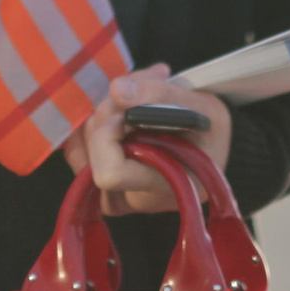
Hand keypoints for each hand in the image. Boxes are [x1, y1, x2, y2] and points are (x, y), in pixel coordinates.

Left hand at [61, 64, 232, 216]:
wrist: (210, 143)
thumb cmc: (210, 128)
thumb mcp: (201, 104)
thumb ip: (159, 94)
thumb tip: (116, 90)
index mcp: (169, 187)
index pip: (111, 173)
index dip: (109, 134)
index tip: (127, 108)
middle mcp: (140, 200)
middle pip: (92, 157)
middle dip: (105, 116)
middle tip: (131, 91)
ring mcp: (121, 197)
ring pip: (82, 153)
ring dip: (100, 117)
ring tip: (132, 97)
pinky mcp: (108, 187)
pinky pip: (79, 156)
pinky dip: (90, 128)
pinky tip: (114, 112)